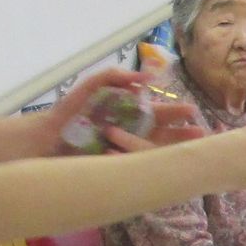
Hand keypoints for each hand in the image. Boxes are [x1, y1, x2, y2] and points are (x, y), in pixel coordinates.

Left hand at [46, 66, 205, 155]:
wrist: (45, 138)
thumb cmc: (69, 110)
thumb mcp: (92, 85)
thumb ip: (116, 76)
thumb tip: (146, 78)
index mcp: (130, 116)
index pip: (159, 115)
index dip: (176, 115)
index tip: (193, 113)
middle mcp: (132, 136)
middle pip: (162, 136)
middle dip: (182, 135)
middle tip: (201, 134)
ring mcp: (124, 154)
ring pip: (152, 154)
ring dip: (167, 152)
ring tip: (184, 151)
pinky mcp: (114, 170)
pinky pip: (131, 167)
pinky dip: (135, 162)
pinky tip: (142, 162)